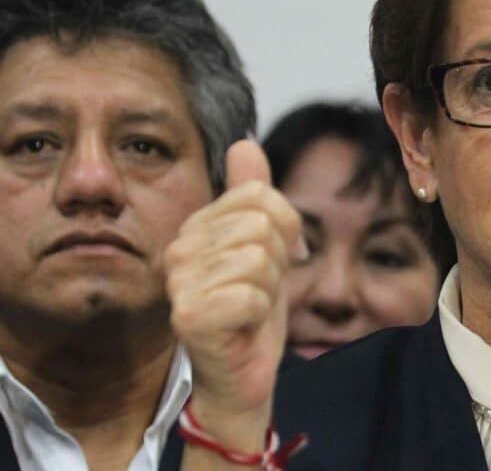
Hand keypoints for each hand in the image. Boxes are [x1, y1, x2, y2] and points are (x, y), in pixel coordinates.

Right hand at [166, 140, 302, 446]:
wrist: (243, 373)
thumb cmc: (252, 310)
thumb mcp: (264, 244)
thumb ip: (253, 195)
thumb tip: (244, 143)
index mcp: (196, 227)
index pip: (259, 195)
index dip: (285, 227)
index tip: (277, 259)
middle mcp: (178, 250)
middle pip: (261, 224)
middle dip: (277, 261)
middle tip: (260, 289)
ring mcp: (179, 284)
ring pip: (258, 258)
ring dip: (269, 289)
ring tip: (250, 308)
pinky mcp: (189, 316)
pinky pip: (251, 295)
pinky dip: (259, 314)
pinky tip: (242, 326)